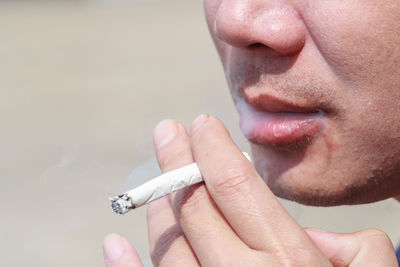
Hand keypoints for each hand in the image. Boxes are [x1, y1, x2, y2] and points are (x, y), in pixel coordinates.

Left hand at [103, 115, 397, 266]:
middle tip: (168, 134)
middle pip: (195, 207)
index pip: (235, 186)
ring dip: (159, 207)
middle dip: (178, 162)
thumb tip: (317, 235)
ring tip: (158, 181)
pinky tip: (114, 242)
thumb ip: (351, 247)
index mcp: (288, 259)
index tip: (201, 123)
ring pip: (170, 245)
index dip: (213, 149)